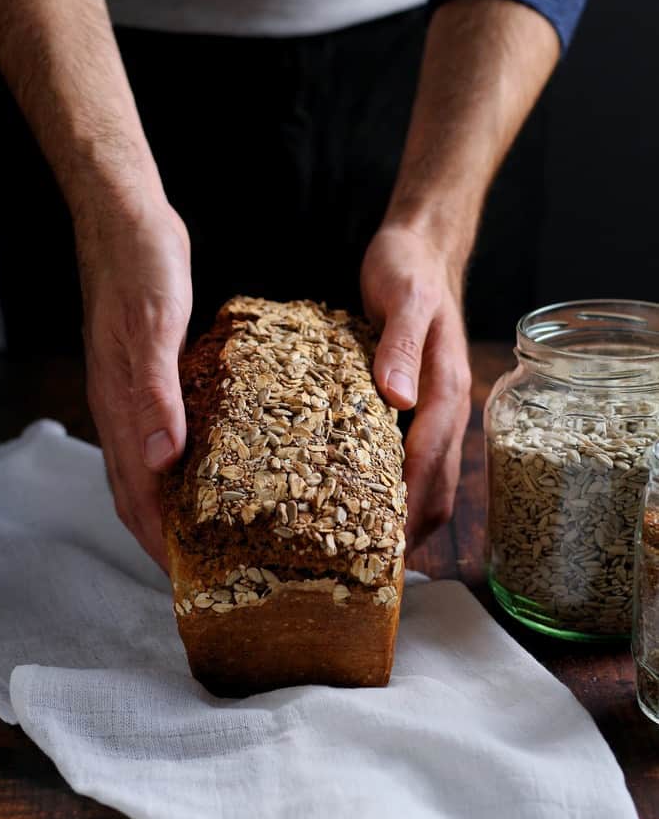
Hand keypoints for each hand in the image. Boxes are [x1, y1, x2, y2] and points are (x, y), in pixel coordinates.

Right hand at [76, 195, 191, 570]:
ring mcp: (132, 390)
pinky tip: (209, 460)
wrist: (126, 219)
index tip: (185, 577)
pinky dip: (180, 460)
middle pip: (136, 490)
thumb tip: (161, 461)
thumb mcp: (152, 329)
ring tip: (207, 529)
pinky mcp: (150, 371)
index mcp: (118, 405)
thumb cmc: (139, 267)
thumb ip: (154, 395)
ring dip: (170, 503)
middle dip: (163, 535)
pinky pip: (161, 430)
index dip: (157, 540)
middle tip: (203, 567)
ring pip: (146, 465)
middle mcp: (121, 406)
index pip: (134, 494)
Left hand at [360, 223, 470, 553]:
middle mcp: (448, 406)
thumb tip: (399, 398)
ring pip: (431, 479)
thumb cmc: (408, 270)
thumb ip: (400, 344)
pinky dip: (401, 489)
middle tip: (372, 568)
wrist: (420, 250)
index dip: (405, 505)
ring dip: (408, 516)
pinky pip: (417, 459)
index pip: (428, 461)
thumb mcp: (403, 296)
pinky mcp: (420, 406)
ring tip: (371, 552)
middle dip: (410, 529)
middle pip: (437, 484)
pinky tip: (370, 503)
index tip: (381, 547)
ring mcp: (436, 409)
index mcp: (447, 387)